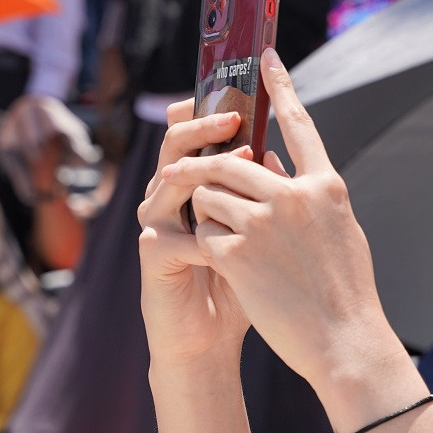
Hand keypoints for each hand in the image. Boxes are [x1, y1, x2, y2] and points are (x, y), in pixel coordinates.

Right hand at [137, 103, 254, 367]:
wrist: (210, 340)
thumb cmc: (240, 285)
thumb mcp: (260, 236)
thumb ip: (264, 198)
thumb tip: (279, 156)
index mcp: (197, 189)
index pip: (200, 139)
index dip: (210, 111)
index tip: (237, 91)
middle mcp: (171, 201)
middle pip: (176, 149)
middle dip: (202, 128)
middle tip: (234, 116)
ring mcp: (156, 225)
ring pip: (167, 183)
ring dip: (202, 171)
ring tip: (240, 162)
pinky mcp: (153, 256)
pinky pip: (171, 235)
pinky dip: (202, 233)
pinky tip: (229, 236)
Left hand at [152, 50, 395, 388]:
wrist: (343, 340)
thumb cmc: (345, 292)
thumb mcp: (340, 232)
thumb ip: (310, 196)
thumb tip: (278, 167)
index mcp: (327, 187)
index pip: (299, 124)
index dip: (279, 87)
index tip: (262, 56)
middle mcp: (294, 196)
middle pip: (230, 160)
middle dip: (209, 172)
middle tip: (200, 185)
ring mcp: (262, 223)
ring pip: (208, 193)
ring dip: (206, 213)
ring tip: (229, 241)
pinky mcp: (234, 252)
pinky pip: (200, 231)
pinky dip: (205, 245)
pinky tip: (228, 267)